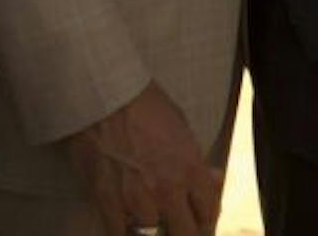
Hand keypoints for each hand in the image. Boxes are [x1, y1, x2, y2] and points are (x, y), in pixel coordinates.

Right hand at [63, 80, 219, 235]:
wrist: (105, 96)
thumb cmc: (144, 106)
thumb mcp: (183, 128)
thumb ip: (196, 161)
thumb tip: (212, 180)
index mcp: (190, 169)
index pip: (208, 212)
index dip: (205, 220)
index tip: (200, 220)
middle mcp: (167, 189)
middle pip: (184, 233)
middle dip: (183, 230)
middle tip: (178, 225)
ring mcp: (136, 199)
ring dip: (152, 229)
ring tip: (150, 220)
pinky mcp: (107, 201)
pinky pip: (118, 233)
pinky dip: (123, 230)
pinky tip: (126, 224)